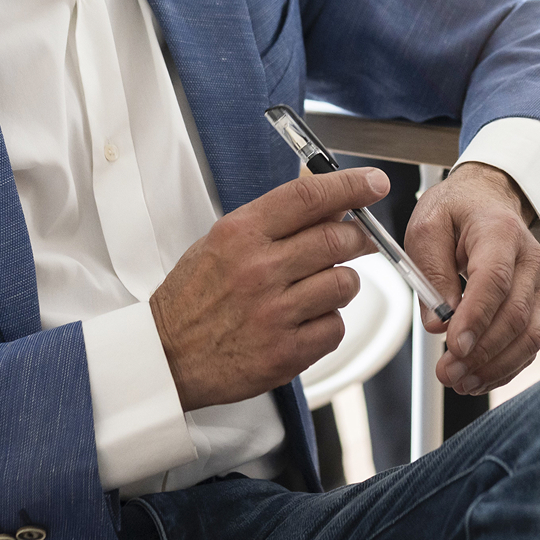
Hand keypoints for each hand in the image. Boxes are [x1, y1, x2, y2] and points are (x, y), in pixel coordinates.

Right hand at [149, 166, 388, 409]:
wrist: (166, 356)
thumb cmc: (194, 297)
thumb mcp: (222, 241)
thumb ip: (274, 222)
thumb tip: (329, 204)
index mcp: (241, 234)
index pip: (309, 197)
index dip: (350, 185)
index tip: (374, 183)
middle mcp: (259, 270)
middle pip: (336, 237)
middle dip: (356, 236)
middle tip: (356, 239)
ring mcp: (274, 313)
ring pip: (344, 283)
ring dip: (342, 281)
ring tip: (321, 285)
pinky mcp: (285, 353)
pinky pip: (335, 327)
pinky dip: (330, 322)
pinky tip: (307, 319)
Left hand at [404, 162, 539, 395]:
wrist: (486, 199)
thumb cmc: (456, 210)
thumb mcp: (427, 227)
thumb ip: (431, 272)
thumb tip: (439, 323)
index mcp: (499, 230)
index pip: (494, 279)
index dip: (476, 317)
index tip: (454, 346)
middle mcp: (528, 258)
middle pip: (514, 314)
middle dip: (481, 352)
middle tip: (447, 372)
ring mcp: (538, 282)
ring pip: (528, 335)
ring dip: (495, 366)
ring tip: (460, 381)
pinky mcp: (537, 303)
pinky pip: (529, 341)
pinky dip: (506, 366)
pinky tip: (479, 378)